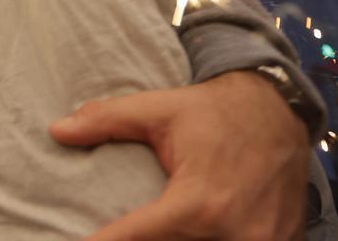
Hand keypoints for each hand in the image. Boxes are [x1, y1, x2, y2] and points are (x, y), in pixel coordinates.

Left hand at [49, 71, 308, 240]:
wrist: (280, 111)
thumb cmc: (213, 111)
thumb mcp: (159, 109)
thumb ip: (106, 121)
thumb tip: (57, 131)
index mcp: (198, 203)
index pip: (136, 239)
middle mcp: (232, 233)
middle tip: (111, 233)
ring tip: (146, 233)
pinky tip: (187, 237)